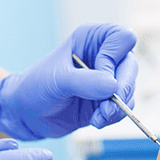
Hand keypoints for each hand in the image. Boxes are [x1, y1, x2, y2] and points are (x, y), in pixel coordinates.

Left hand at [0, 23, 137, 139]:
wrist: (28, 113)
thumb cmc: (36, 87)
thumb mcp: (57, 80)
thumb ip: (85, 81)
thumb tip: (113, 87)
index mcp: (92, 39)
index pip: (122, 38)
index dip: (114, 59)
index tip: (99, 77)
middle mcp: (104, 55)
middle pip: (131, 67)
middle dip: (121, 90)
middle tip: (107, 109)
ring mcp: (108, 79)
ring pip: (130, 90)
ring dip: (117, 108)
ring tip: (97, 118)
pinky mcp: (108, 100)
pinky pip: (124, 107)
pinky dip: (114, 117)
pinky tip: (96, 121)